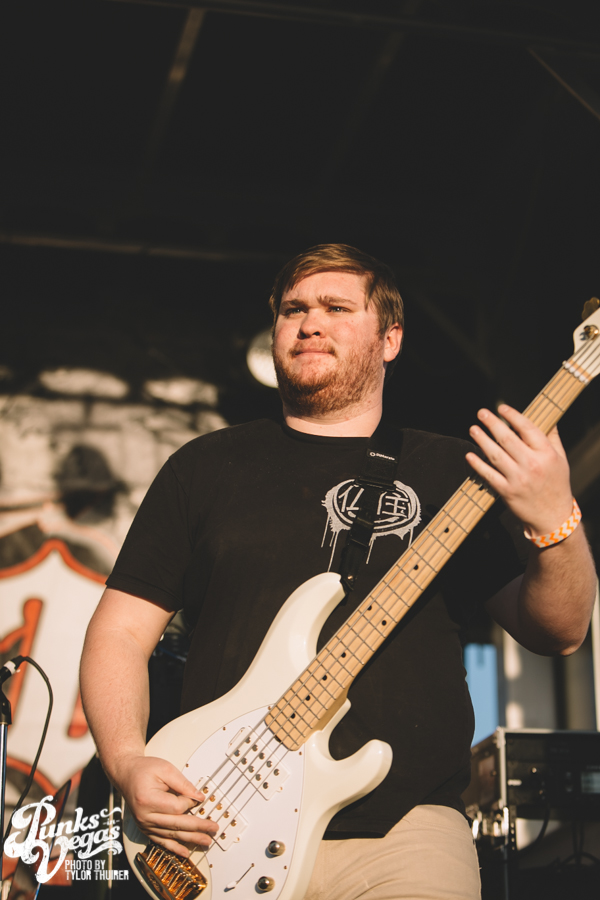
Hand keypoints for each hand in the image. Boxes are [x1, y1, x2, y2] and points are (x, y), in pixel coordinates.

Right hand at [116, 755, 218, 855]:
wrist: (127, 774)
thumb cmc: (144, 770)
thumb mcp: (165, 769)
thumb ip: (183, 783)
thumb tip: (198, 797)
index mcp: (148, 799)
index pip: (176, 807)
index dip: (190, 803)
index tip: (198, 798)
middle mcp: (145, 815)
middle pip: (176, 824)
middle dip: (197, 827)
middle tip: (212, 829)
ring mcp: (144, 824)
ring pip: (171, 834)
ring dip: (190, 839)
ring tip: (205, 841)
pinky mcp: (146, 828)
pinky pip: (161, 841)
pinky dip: (174, 847)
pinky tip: (185, 852)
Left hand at [465, 404, 572, 536]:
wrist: (553, 517)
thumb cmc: (557, 484)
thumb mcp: (561, 459)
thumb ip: (552, 438)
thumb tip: (547, 418)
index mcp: (546, 454)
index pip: (527, 429)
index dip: (512, 416)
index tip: (501, 408)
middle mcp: (532, 464)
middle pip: (507, 439)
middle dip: (492, 423)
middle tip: (482, 413)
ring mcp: (518, 478)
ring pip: (495, 454)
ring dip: (482, 440)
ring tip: (473, 429)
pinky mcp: (507, 491)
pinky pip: (488, 474)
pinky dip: (478, 464)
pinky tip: (470, 454)